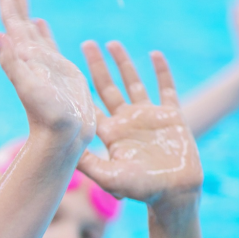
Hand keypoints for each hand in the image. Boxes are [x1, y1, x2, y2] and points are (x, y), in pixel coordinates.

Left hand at [0, 0, 95, 143]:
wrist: (62, 137)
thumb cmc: (47, 116)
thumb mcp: (29, 88)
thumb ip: (12, 63)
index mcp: (23, 57)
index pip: (12, 24)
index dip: (9, 6)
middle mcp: (30, 57)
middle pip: (19, 23)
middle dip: (15, 5)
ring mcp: (45, 62)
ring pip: (32, 30)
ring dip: (25, 14)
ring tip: (21, 0)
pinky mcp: (60, 69)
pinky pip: (47, 42)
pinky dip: (42, 30)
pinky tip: (39, 22)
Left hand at [77, 42, 202, 209]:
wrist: (175, 193)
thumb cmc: (140, 189)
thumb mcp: (109, 177)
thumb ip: (88, 163)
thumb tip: (64, 150)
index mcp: (110, 134)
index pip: (90, 106)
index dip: (79, 89)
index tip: (66, 70)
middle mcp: (126, 122)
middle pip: (107, 88)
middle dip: (96, 67)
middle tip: (86, 45)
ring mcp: (148, 117)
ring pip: (133, 83)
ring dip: (123, 63)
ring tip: (112, 44)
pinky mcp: (171, 116)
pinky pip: (166, 88)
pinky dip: (161, 71)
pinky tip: (154, 54)